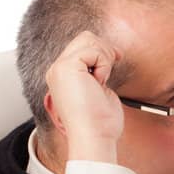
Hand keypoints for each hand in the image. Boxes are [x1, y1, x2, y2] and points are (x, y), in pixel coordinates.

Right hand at [45, 30, 125, 162]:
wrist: (94, 136)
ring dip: (105, 58)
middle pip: (85, 38)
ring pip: (89, 39)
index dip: (103, 49)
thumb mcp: (99, 90)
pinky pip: (93, 50)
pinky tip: (99, 82)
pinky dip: (104, 64)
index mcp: (63, 76)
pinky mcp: (66, 67)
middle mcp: (57, 70)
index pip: (82, 46)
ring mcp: (60, 68)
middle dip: (105, 50)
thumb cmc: (100, 122)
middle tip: (110, 71)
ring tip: (102, 81)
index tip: (117, 58)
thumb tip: (110, 54)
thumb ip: (97, 72)